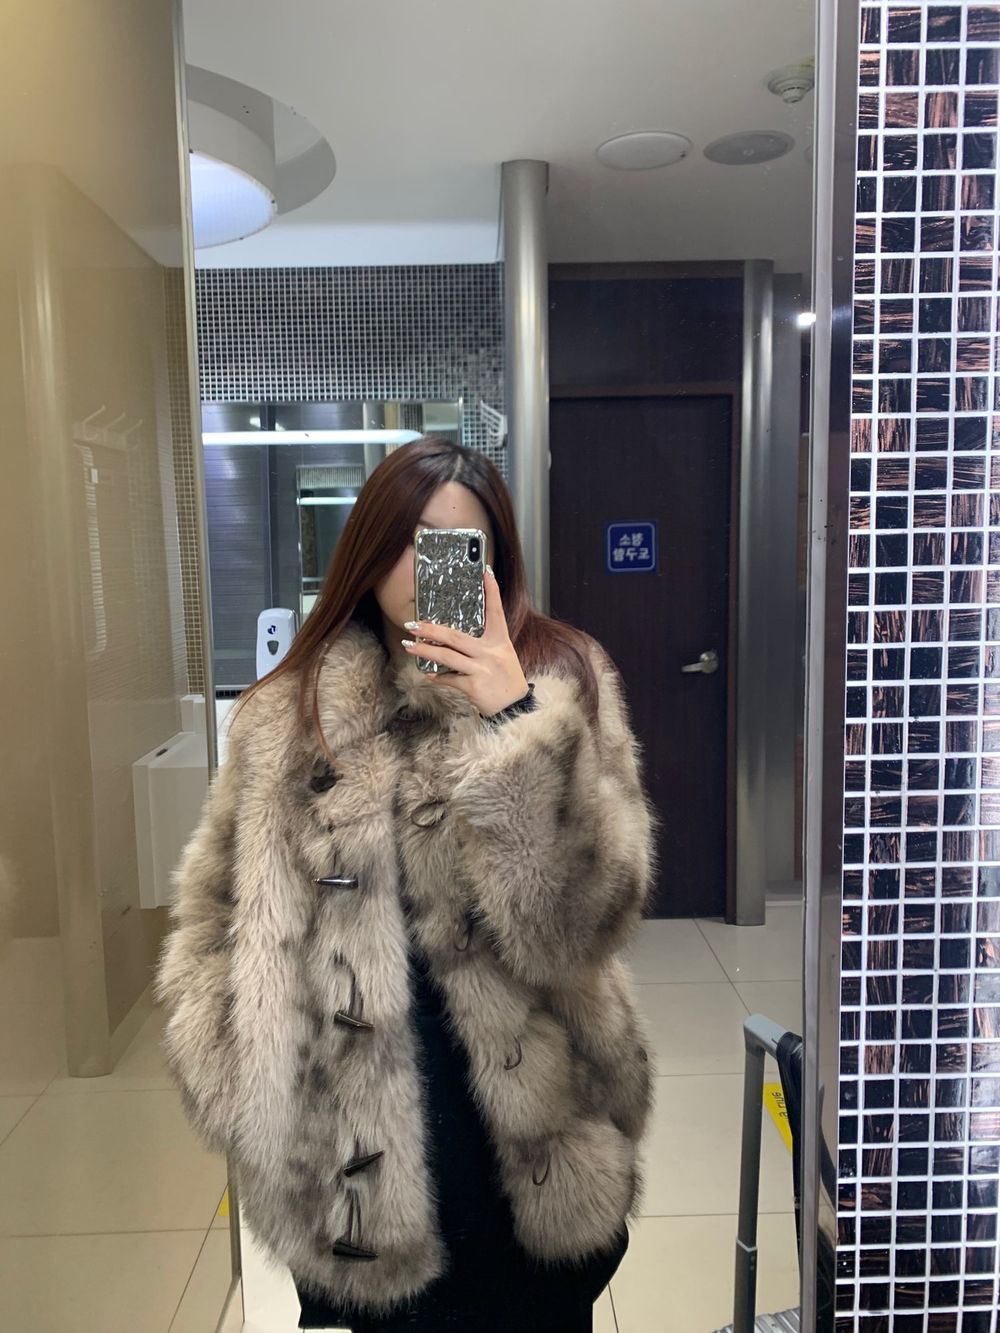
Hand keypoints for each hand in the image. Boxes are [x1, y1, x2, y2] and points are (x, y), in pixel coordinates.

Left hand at [401, 566, 529, 716]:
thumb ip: (483, 644)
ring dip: (425, 651)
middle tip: (412, 624)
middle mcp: (490, 652)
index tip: (485, 572)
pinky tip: (428, 675)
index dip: (492, 591)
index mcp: (500, 641)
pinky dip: (438, 677)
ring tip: (409, 646)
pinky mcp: (474, 686)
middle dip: (431, 630)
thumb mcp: (502, 655)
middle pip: (455, 636)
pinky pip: (450, 678)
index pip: (496, 611)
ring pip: (447, 656)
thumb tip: (453, 637)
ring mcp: (482, 669)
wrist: (513, 707)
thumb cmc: (505, 679)